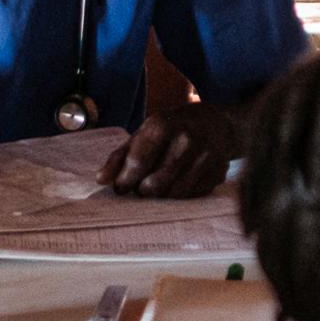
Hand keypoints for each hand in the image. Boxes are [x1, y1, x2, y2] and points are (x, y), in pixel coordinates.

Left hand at [99, 105, 229, 197]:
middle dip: (143, 190)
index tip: (120, 188)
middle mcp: (187, 139)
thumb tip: (101, 180)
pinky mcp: (218, 172)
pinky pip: (192, 196)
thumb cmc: (172, 129)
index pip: (138, 162)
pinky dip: (181, 194)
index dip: (125, 180)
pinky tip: (180, 181)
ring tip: (160, 184)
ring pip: (174, 194)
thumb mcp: (143, 134)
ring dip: (162, 195)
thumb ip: (119, 157)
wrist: (216, 123)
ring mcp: (206, 156)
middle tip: (141, 187)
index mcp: (163, 125)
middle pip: (155, 184)